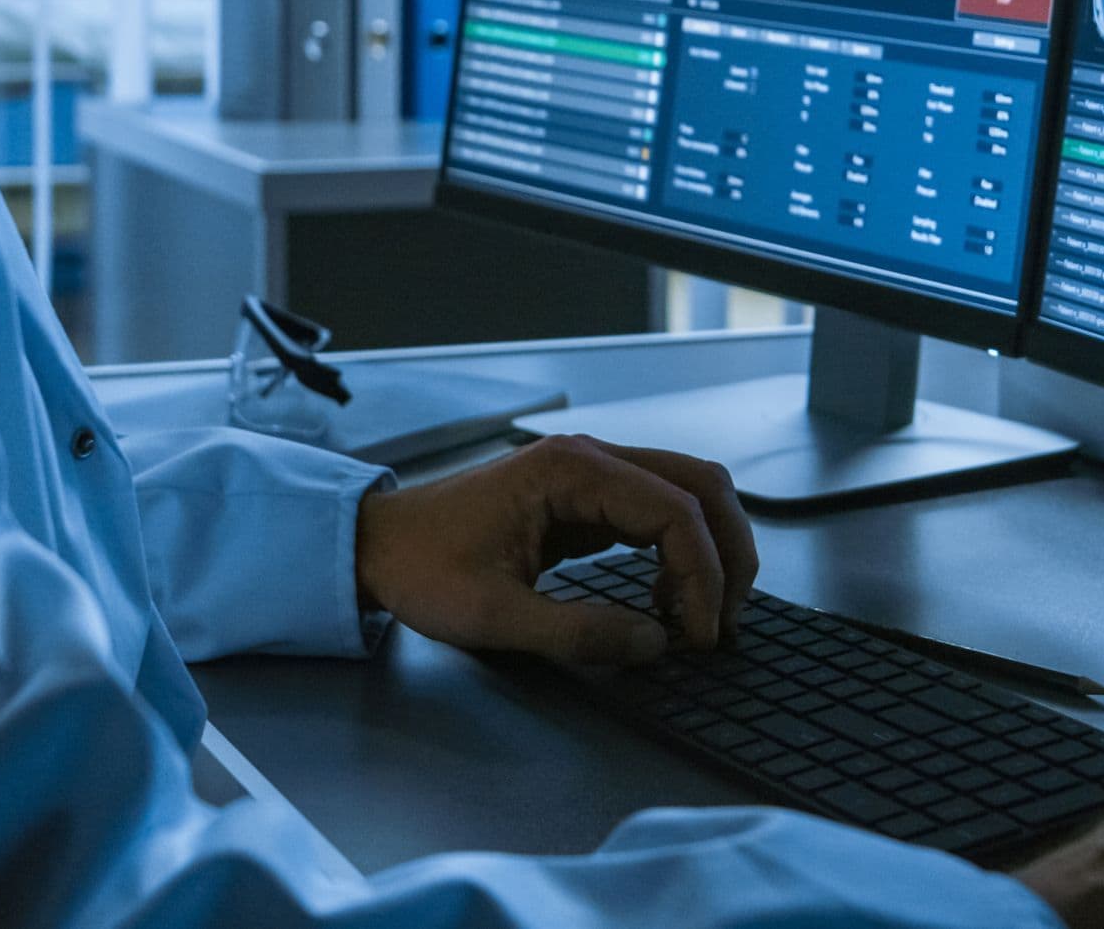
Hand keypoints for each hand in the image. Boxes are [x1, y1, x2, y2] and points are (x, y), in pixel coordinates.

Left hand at [352, 434, 757, 665]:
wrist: (375, 545)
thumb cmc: (421, 569)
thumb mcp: (494, 616)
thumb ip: (579, 633)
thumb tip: (655, 645)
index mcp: (570, 471)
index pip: (676, 511)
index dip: (704, 576)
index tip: (700, 637)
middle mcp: (590, 458)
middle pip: (699, 485)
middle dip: (729, 552)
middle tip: (726, 621)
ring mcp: (589, 473)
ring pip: (686, 493)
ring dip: (710, 549)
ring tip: (703, 616)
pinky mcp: (584, 497)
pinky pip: (656, 513)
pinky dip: (679, 552)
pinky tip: (668, 601)